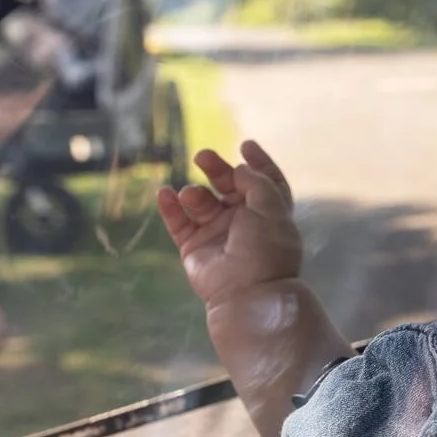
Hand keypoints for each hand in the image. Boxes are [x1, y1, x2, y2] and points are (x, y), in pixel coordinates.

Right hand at [157, 140, 302, 307]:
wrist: (248, 291)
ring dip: (195, 193)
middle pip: (229, 186)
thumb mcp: (272, 208)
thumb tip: (240, 167)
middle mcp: (245, 222)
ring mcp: (218, 234)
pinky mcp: (195, 247)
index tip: (245, 145)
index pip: (265, 182)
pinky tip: (165, 193)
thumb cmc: (267, 249)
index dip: (258, 163)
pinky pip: (179, 222)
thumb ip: (257, 183)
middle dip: (217, 169)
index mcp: (270, 213)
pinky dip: (170, 207)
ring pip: (202, 202)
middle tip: (203, 157)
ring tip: (193, 195)